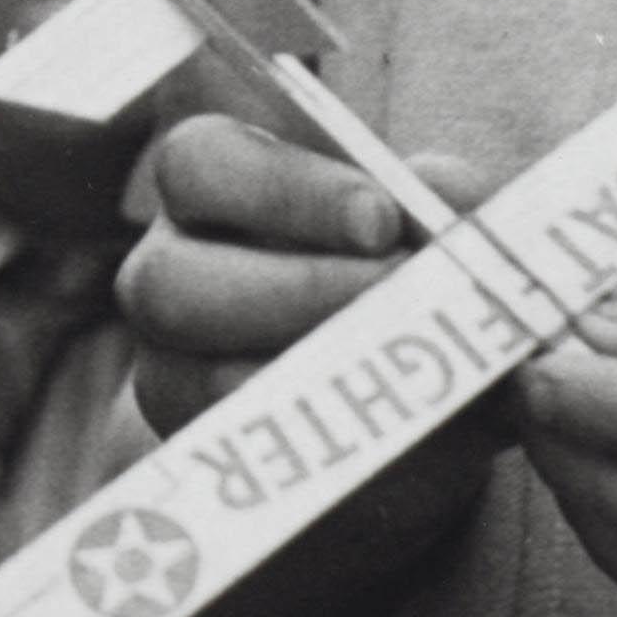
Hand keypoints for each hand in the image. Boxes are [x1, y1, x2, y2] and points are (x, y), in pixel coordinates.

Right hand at [119, 113, 508, 616]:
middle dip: (298, 288)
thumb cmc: (416, 281)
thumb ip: (448, 202)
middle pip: (169, 277)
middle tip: (403, 295)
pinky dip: (327, 438)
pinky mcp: (206, 452)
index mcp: (213, 186)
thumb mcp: (443, 230)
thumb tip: (443, 197)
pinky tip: (400, 424)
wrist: (416, 404)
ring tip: (409, 361)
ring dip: (311, 370)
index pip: (202, 162)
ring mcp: (172, 370)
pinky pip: (239, 454)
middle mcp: (167, 271)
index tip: (383, 218)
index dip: (284, 187)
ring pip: (198, 376)